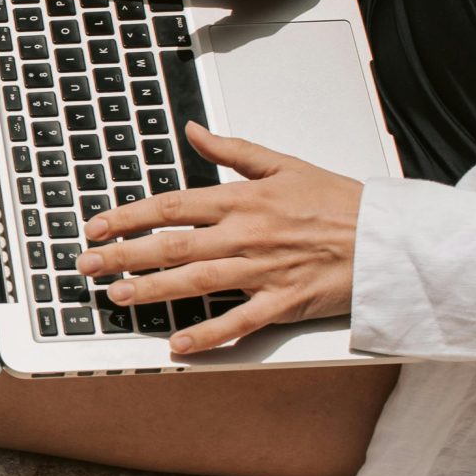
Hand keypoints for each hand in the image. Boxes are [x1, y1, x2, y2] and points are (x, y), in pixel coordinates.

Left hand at [75, 123, 361, 354]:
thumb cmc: (338, 202)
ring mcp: (262, 271)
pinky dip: (207, 335)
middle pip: (172, 245)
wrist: (387, 237)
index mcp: (243, 199)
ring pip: (195, 283)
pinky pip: (238, 323)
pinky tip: (177, 345)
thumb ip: (232, 150)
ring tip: (117, 297)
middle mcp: (245, 235)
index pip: (172, 206)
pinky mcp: (282, 303)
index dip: (128, 217)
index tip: (96, 226)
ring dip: (151, 291)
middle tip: (87, 266)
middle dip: (123, 256)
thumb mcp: (283, 164)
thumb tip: (192, 131)